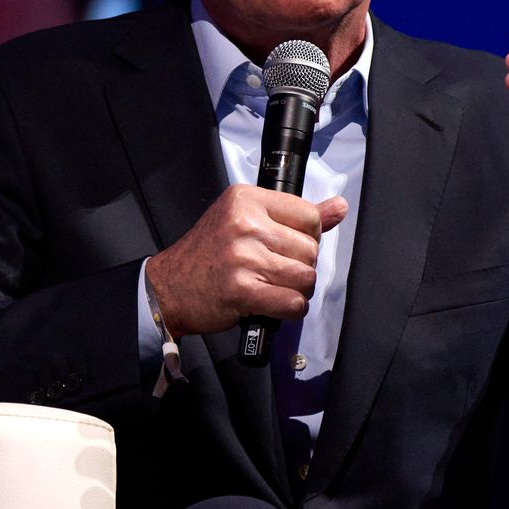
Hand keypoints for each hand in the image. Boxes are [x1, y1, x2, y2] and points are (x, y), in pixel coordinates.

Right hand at [145, 186, 349, 336]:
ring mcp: (244, 257)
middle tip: (274, 270)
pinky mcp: (243, 290)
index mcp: (246, 199)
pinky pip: (293, 303)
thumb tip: (339, 207)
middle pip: (310, 249)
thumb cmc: (208, 253)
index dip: (307, 236)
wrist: (168, 287)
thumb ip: (294, 214)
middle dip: (299, 265)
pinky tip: (272, 303)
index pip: (309, 215)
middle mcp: (245, 224)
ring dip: (295, 289)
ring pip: (306, 277)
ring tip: (272, 286)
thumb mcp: (244, 219)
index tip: (286, 245)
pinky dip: (289, 309)